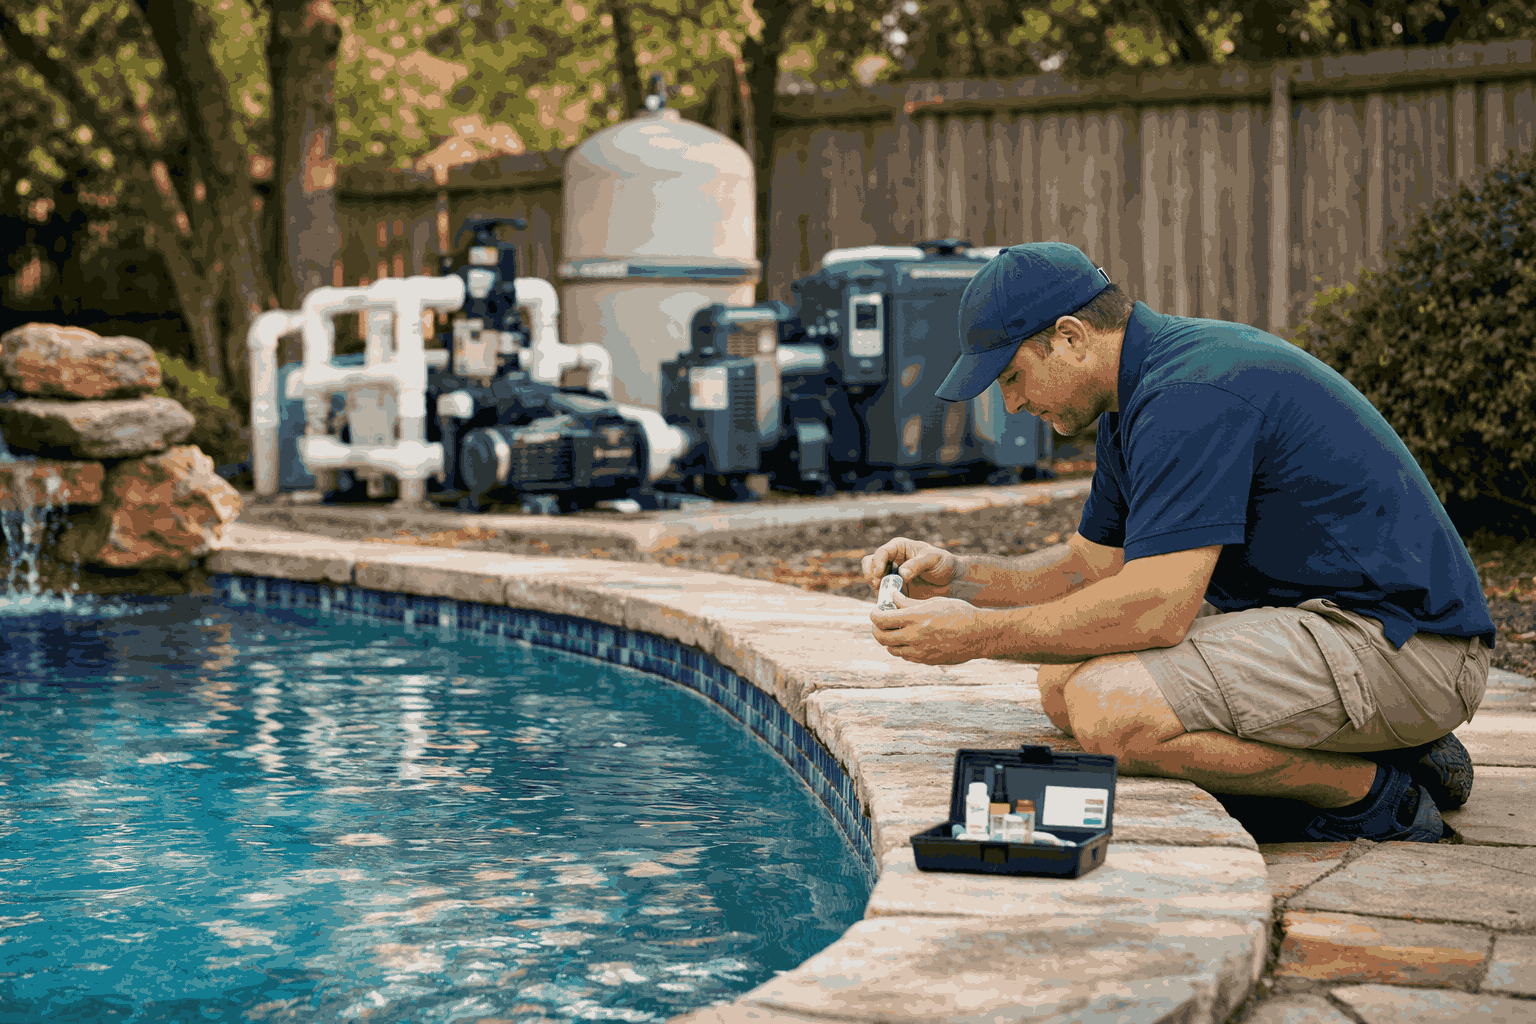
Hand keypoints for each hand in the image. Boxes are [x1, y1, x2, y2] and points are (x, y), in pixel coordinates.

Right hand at [861, 537, 960, 598]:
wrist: (949, 577)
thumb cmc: (942, 561)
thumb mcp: (933, 558)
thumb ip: (917, 564)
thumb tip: (901, 573)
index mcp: (898, 547)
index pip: (882, 552)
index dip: (877, 562)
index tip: (879, 574)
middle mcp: (891, 560)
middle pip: (870, 564)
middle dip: (871, 575)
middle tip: (878, 585)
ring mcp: (891, 574)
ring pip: (873, 579)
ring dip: (876, 588)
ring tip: (885, 596)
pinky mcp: (894, 589)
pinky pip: (883, 593)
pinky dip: (883, 598)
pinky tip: (892, 603)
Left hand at [869, 591, 996, 664]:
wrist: (979, 634)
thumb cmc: (959, 613)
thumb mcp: (933, 602)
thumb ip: (910, 602)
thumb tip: (892, 598)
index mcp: (915, 618)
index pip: (881, 619)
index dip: (874, 615)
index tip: (876, 611)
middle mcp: (914, 636)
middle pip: (881, 637)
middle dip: (877, 629)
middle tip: (880, 623)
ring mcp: (920, 651)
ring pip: (892, 649)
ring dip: (888, 640)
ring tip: (894, 631)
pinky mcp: (926, 660)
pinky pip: (906, 656)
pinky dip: (902, 648)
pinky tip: (908, 640)